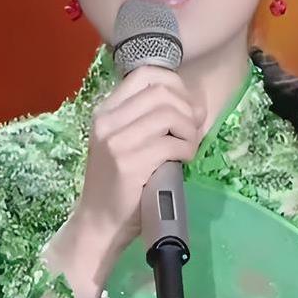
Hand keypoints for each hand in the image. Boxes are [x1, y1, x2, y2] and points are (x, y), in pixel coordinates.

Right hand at [43, 65, 206, 297]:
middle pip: (162, 92)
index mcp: (106, 110)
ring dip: (189, 130)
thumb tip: (198, 107)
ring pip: (169, 114)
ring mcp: (116, 141)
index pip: (145, 74)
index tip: (185, 105)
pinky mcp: (128, 163)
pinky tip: (184, 160)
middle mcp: (107, 120)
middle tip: (192, 130)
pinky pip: (171, 143)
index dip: (174, 84)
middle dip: (187, 108)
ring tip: (188, 146)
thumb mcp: (129, 141)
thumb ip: (155, 119)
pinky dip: (187, 149)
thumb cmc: (119, 182)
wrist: (99, 223)